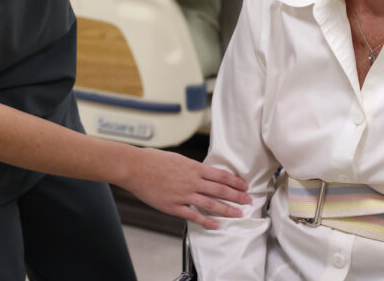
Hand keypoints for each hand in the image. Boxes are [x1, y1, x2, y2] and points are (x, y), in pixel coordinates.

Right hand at [121, 148, 251, 229]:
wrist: (135, 167)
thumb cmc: (153, 160)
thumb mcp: (178, 158)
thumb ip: (192, 167)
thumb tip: (203, 172)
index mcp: (194, 167)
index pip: (221, 175)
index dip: (235, 181)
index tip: (244, 186)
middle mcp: (192, 181)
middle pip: (220, 190)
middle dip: (237, 196)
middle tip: (248, 201)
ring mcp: (183, 195)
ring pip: (211, 204)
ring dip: (227, 210)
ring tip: (238, 214)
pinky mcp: (174, 206)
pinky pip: (194, 216)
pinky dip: (207, 221)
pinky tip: (216, 225)